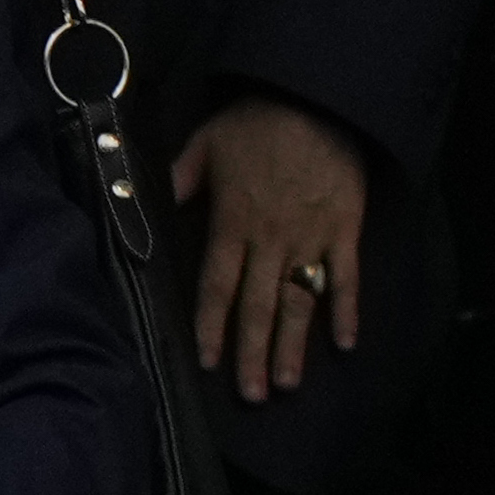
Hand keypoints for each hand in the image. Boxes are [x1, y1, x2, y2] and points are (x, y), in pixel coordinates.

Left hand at [172, 91, 368, 401]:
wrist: (315, 99)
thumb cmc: (256, 121)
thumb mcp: (204, 144)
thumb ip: (180, 180)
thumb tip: (148, 205)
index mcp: (232, 222)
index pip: (216, 285)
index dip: (210, 325)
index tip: (206, 361)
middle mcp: (270, 239)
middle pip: (257, 305)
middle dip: (252, 352)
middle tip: (251, 395)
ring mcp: (311, 237)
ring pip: (299, 302)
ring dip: (294, 345)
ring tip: (287, 384)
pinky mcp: (345, 230)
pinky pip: (346, 277)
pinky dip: (346, 310)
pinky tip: (345, 344)